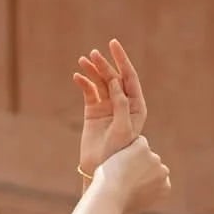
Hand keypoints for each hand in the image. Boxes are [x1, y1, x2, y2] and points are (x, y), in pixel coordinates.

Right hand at [74, 39, 146, 179]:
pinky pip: (88, 92)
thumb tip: (115, 81)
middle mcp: (122, 104)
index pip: (130, 77)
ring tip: (83, 61)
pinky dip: (83, 83)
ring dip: (92, 70)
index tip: (113, 44)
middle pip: (114, 77)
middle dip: (104, 64)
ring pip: (100, 82)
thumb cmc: (117, 153)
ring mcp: (107, 106)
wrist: (101, 169)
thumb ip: (121, 103)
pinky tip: (77, 77)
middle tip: (94, 54)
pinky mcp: (93, 111)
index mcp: (136, 106)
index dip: (122, 60)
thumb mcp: (123, 128)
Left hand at [96, 137, 170, 213]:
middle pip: (151, 163)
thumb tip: (141, 192)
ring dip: (133, 157)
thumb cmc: (118, 204)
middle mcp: (163, 172)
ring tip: (118, 170)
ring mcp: (155, 159)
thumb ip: (144, 195)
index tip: (130, 186)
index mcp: (165, 188)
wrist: (111, 196)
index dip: (141, 179)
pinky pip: (137, 142)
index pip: (156, 176)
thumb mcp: (136, 205)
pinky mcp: (143, 147)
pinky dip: (128, 147)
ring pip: (143, 152)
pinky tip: (118, 159)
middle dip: (139, 167)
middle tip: (122, 177)